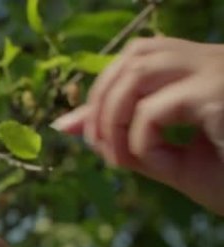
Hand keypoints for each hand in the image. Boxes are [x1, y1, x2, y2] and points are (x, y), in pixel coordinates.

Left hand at [53, 37, 223, 214]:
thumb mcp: (167, 158)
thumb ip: (122, 138)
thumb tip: (64, 125)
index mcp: (205, 69)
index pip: (139, 58)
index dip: (103, 90)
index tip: (79, 130)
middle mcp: (214, 60)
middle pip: (134, 55)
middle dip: (102, 99)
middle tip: (98, 146)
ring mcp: (219, 72)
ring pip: (138, 70)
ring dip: (113, 116)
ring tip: (118, 158)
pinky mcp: (220, 93)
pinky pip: (155, 109)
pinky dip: (141, 140)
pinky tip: (159, 165)